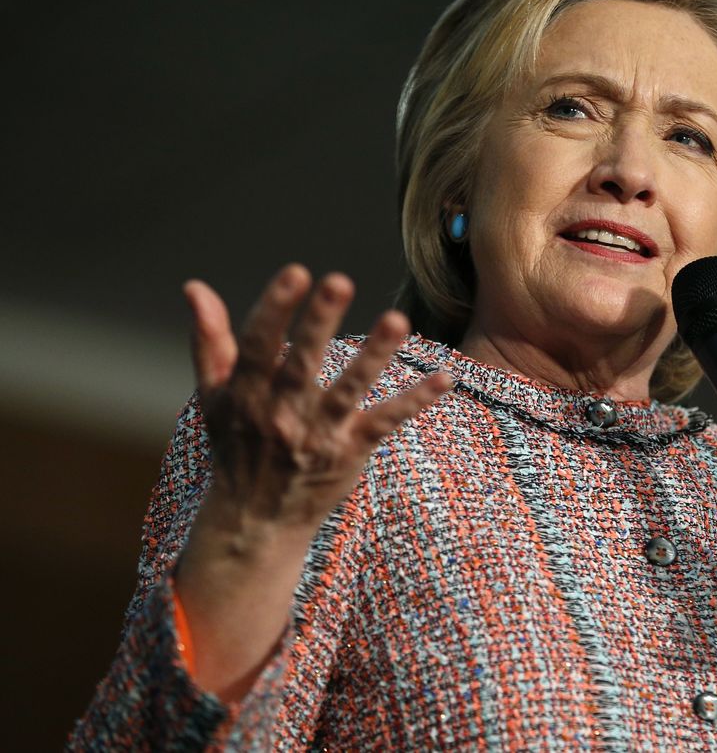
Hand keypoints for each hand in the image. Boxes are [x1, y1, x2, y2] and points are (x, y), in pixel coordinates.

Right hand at [184, 263, 450, 542]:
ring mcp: (318, 436)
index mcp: (245, 396)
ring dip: (373, 356)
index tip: (296, 272)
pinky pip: (385, 422)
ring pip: (348, 391)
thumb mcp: (213, 397)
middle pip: (302, 364)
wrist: (254, 522)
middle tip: (339, 280)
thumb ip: (209, 340)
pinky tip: (445, 377)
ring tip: (398, 319)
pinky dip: (415, 401)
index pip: (258, 347)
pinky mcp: (351, 452)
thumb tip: (194, 286)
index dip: (275, 309)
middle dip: (319, 322)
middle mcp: (281, 415)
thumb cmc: (236, 447)